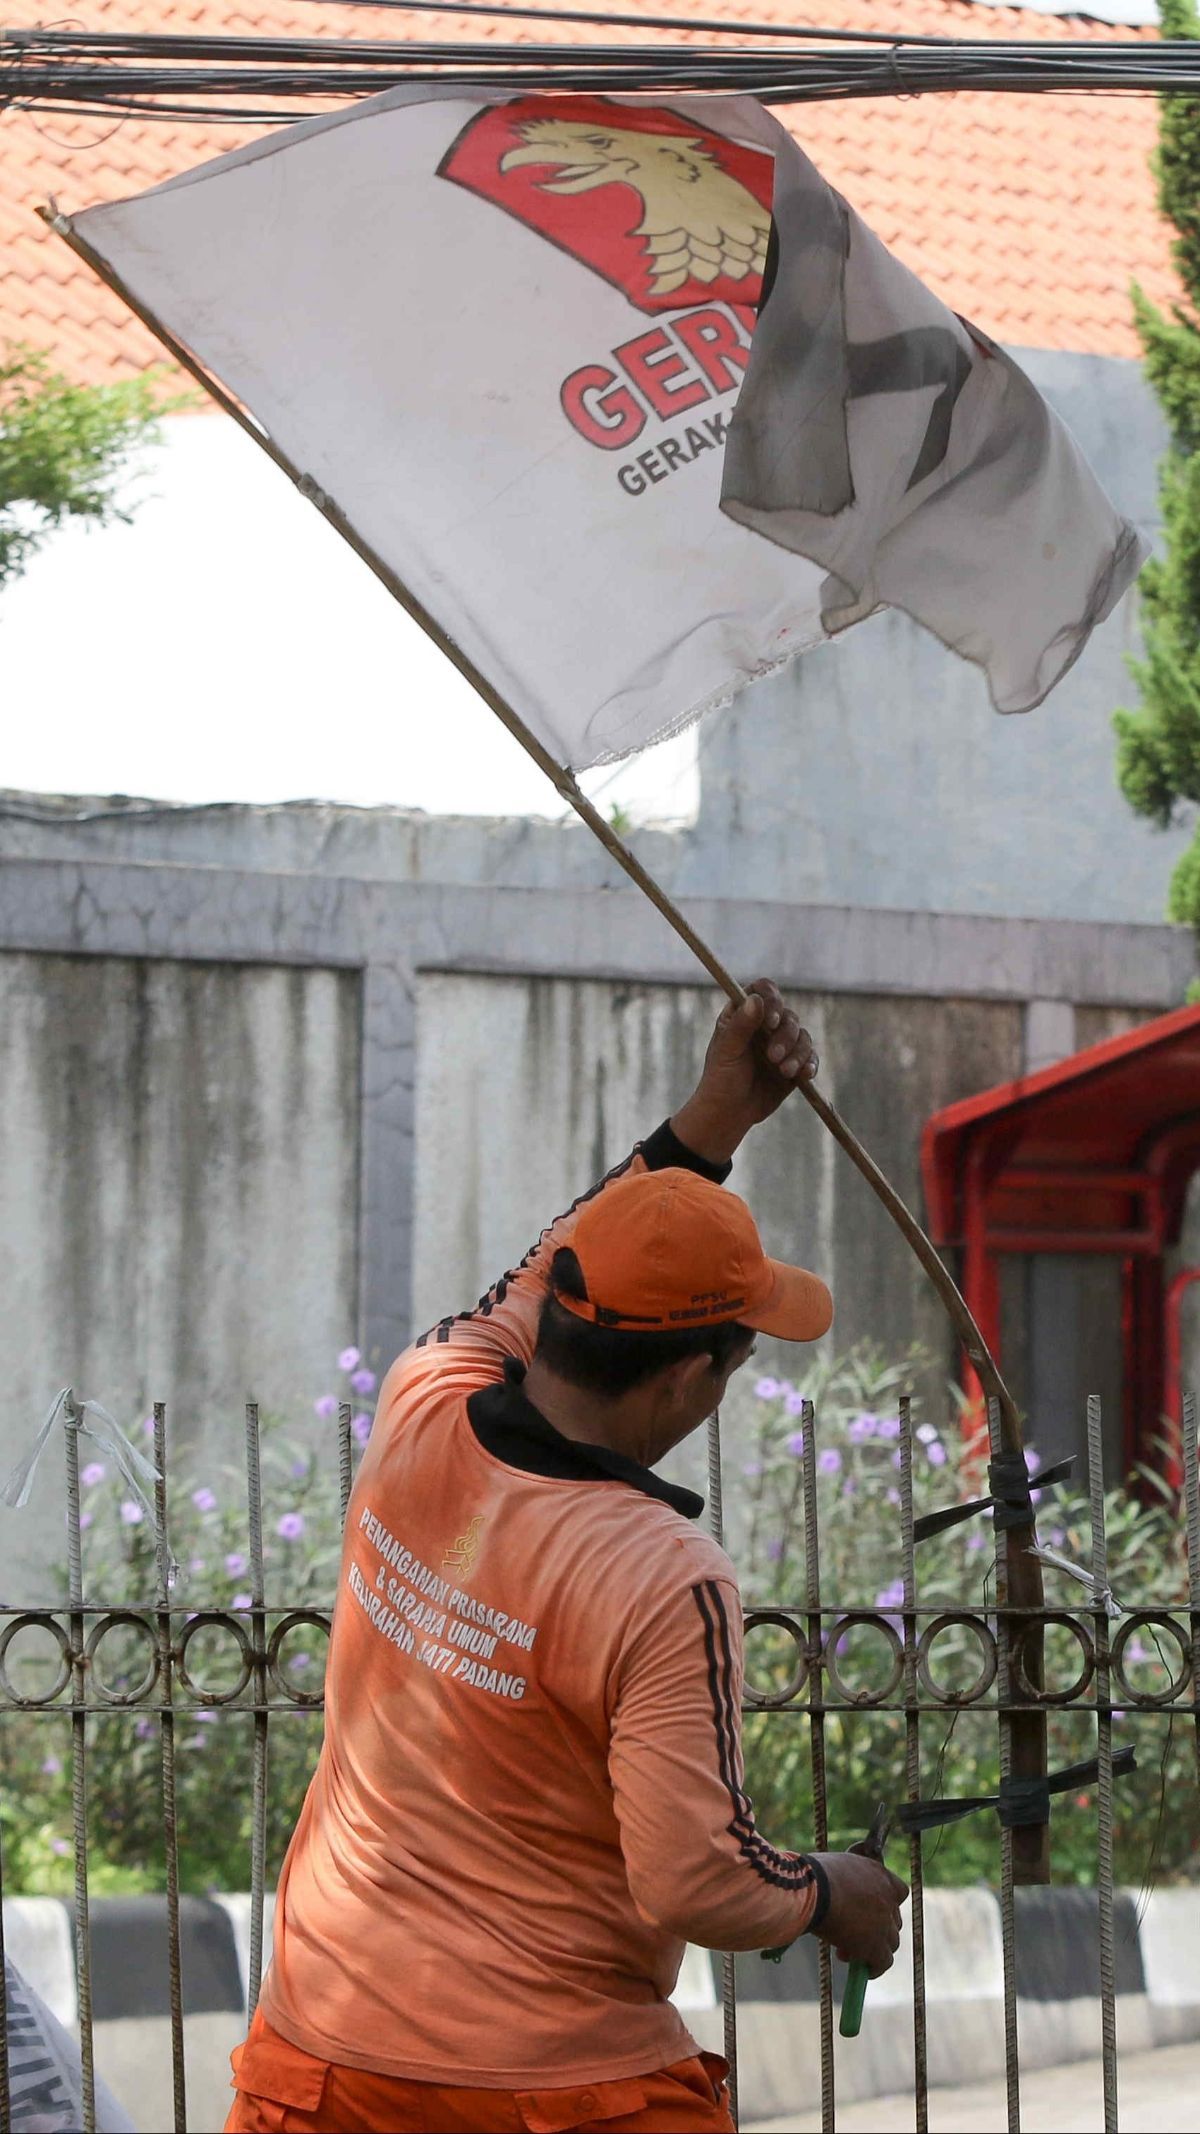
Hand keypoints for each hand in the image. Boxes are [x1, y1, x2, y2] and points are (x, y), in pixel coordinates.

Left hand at [670, 980, 818, 1165]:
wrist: (728, 1114)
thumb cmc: (720, 1080)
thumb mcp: (727, 1051)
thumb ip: (740, 1025)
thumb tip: (756, 999)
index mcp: (743, 1015)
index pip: (763, 991)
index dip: (772, 1000)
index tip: (770, 1021)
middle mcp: (764, 1026)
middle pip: (788, 1016)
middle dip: (785, 1036)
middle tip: (772, 1057)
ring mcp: (781, 1045)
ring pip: (802, 1037)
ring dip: (797, 1053)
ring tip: (784, 1071)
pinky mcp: (793, 1065)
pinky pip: (810, 1058)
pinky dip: (809, 1065)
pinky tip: (804, 1075)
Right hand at [808, 1850, 908, 1978]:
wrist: (814, 1891)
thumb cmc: (814, 1876)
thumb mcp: (838, 1870)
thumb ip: (849, 1882)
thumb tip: (839, 1891)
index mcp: (880, 1875)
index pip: (899, 1892)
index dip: (888, 1904)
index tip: (873, 1911)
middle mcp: (888, 1899)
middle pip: (894, 1920)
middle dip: (877, 1928)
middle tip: (854, 1934)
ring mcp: (885, 1924)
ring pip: (891, 1943)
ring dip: (874, 1948)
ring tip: (848, 1951)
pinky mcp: (876, 1946)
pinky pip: (883, 1962)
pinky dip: (875, 1967)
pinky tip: (864, 1970)